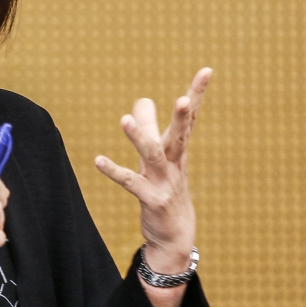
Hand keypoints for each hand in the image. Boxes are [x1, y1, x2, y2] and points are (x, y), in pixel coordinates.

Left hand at [94, 68, 211, 306]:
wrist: (175, 235)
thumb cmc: (167, 189)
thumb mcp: (159, 157)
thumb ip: (150, 126)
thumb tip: (142, 99)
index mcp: (179, 149)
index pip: (190, 117)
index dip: (198, 94)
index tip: (208, 70)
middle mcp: (175, 163)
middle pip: (180, 135)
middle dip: (182, 117)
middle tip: (183, 99)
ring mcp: (165, 182)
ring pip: (153, 156)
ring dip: (140, 139)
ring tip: (125, 120)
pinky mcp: (151, 199)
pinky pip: (131, 183)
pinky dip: (114, 171)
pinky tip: (98, 160)